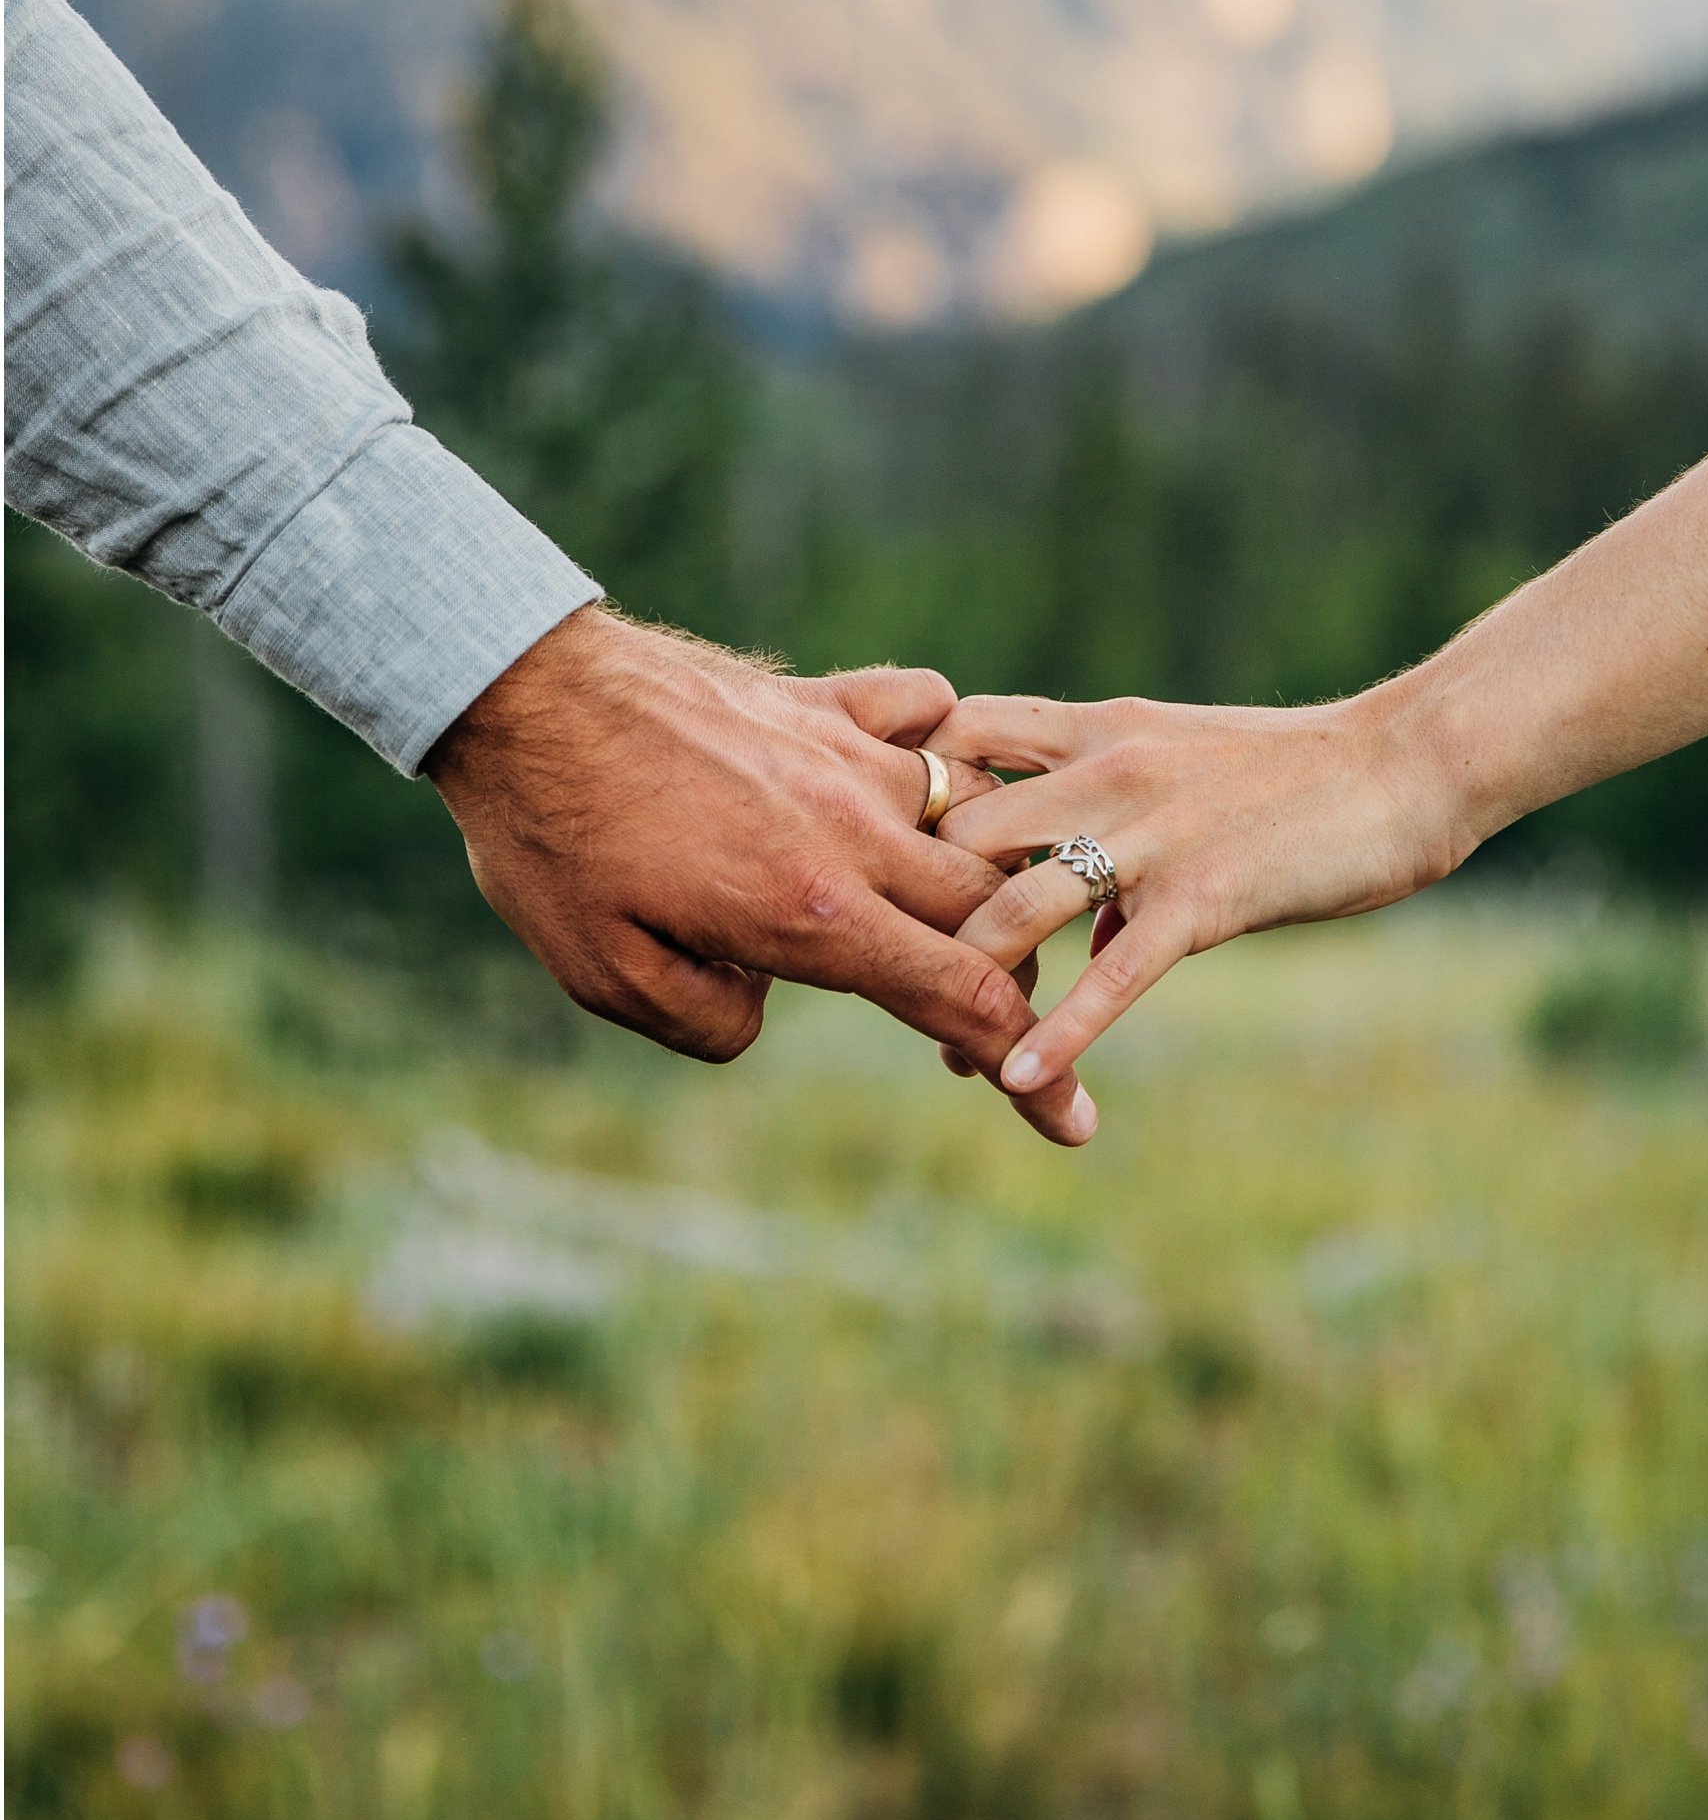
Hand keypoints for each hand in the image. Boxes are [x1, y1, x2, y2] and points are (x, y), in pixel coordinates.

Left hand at [424, 607, 1097, 1143]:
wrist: (522, 695)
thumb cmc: (554, 844)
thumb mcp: (605, 979)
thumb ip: (709, 1024)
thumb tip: (765, 1013)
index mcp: (813, 914)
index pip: (962, 1000)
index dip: (1030, 1072)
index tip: (1074, 1124)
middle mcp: (855, 830)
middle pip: (994, 910)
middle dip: (1013, 974)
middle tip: (986, 1012)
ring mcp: (847, 753)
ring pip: (970, 818)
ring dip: (981, 872)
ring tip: (949, 909)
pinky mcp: (821, 699)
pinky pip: (924, 711)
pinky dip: (944, 749)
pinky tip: (923, 778)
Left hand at [926, 682, 1465, 1091]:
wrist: (1405, 763)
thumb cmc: (1298, 771)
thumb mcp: (1181, 763)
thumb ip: (1112, 819)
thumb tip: (1086, 926)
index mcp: (1094, 728)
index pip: (958, 739)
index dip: (907, 793)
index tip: (887, 855)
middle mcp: (1104, 770)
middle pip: (956, 834)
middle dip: (919, 907)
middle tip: (910, 977)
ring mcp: (1151, 835)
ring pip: (1013, 908)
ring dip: (969, 987)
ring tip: (950, 1052)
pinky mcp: (1204, 897)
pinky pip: (1112, 975)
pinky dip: (1059, 1034)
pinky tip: (1018, 1080)